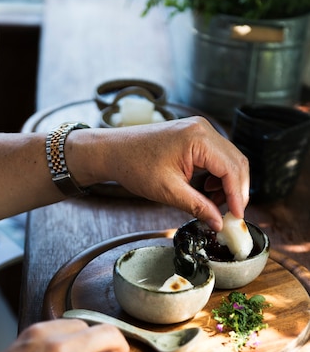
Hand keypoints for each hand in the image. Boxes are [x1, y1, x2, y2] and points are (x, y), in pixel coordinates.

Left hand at [100, 117, 249, 230]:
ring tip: (214, 204)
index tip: (237, 217)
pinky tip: (207, 190)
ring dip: (227, 184)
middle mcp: (203, 129)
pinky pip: (217, 156)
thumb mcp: (168, 191)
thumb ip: (197, 207)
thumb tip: (218, 223)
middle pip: (236, 162)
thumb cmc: (134, 165)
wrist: (114, 151)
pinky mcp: (195, 135)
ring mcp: (200, 129)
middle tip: (231, 214)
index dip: (238, 196)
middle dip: (236, 190)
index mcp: (198, 138)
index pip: (231, 169)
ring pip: (229, 159)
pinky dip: (218, 175)